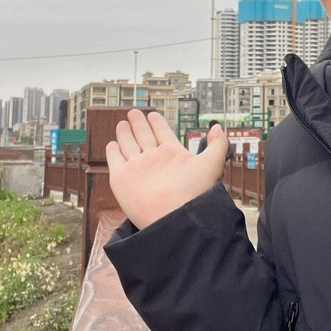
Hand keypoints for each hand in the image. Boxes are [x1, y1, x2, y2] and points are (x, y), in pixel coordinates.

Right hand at [106, 109, 228, 229]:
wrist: (176, 218)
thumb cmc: (196, 192)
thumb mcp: (212, 162)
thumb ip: (217, 143)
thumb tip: (217, 127)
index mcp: (173, 155)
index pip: (163, 134)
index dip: (157, 123)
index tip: (153, 114)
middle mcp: (155, 161)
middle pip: (144, 137)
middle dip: (139, 124)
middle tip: (134, 112)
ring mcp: (138, 169)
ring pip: (129, 146)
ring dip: (125, 134)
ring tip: (122, 123)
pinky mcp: (122, 179)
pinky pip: (115, 161)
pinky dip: (113, 152)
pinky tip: (112, 144)